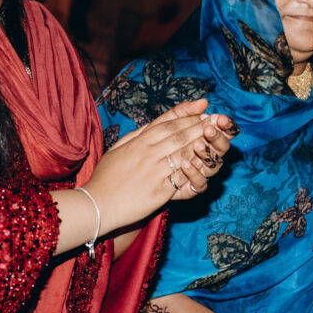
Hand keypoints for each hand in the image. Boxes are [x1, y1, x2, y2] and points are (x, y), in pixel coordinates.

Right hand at [91, 100, 236, 224]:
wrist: (96, 205)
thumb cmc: (105, 178)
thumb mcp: (118, 149)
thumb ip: (136, 136)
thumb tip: (153, 126)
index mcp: (137, 142)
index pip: (167, 123)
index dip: (187, 114)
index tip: (203, 107)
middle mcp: (146, 153)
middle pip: (178, 135)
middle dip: (200, 124)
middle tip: (217, 117)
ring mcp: (154, 171)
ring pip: (182, 152)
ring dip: (202, 141)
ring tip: (216, 133)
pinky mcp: (159, 190)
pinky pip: (181, 176)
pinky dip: (195, 167)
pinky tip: (207, 160)